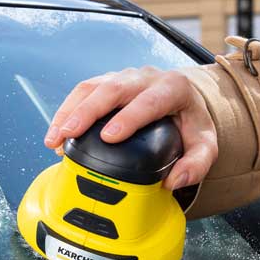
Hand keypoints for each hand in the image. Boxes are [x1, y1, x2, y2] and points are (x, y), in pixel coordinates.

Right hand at [43, 66, 217, 189]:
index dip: (129, 117)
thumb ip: (196, 165)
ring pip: (93, 87)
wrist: (185, 102)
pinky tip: (57, 134)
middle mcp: (146, 77)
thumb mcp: (205, 145)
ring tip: (54, 139)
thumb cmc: (192, 124)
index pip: (149, 101)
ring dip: (69, 111)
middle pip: (113, 89)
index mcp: (174, 88)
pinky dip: (67, 111)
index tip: (110, 137)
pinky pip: (84, 91)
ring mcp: (124, 77)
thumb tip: (173, 182)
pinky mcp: (108, 81)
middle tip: (69, 135)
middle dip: (88, 112)